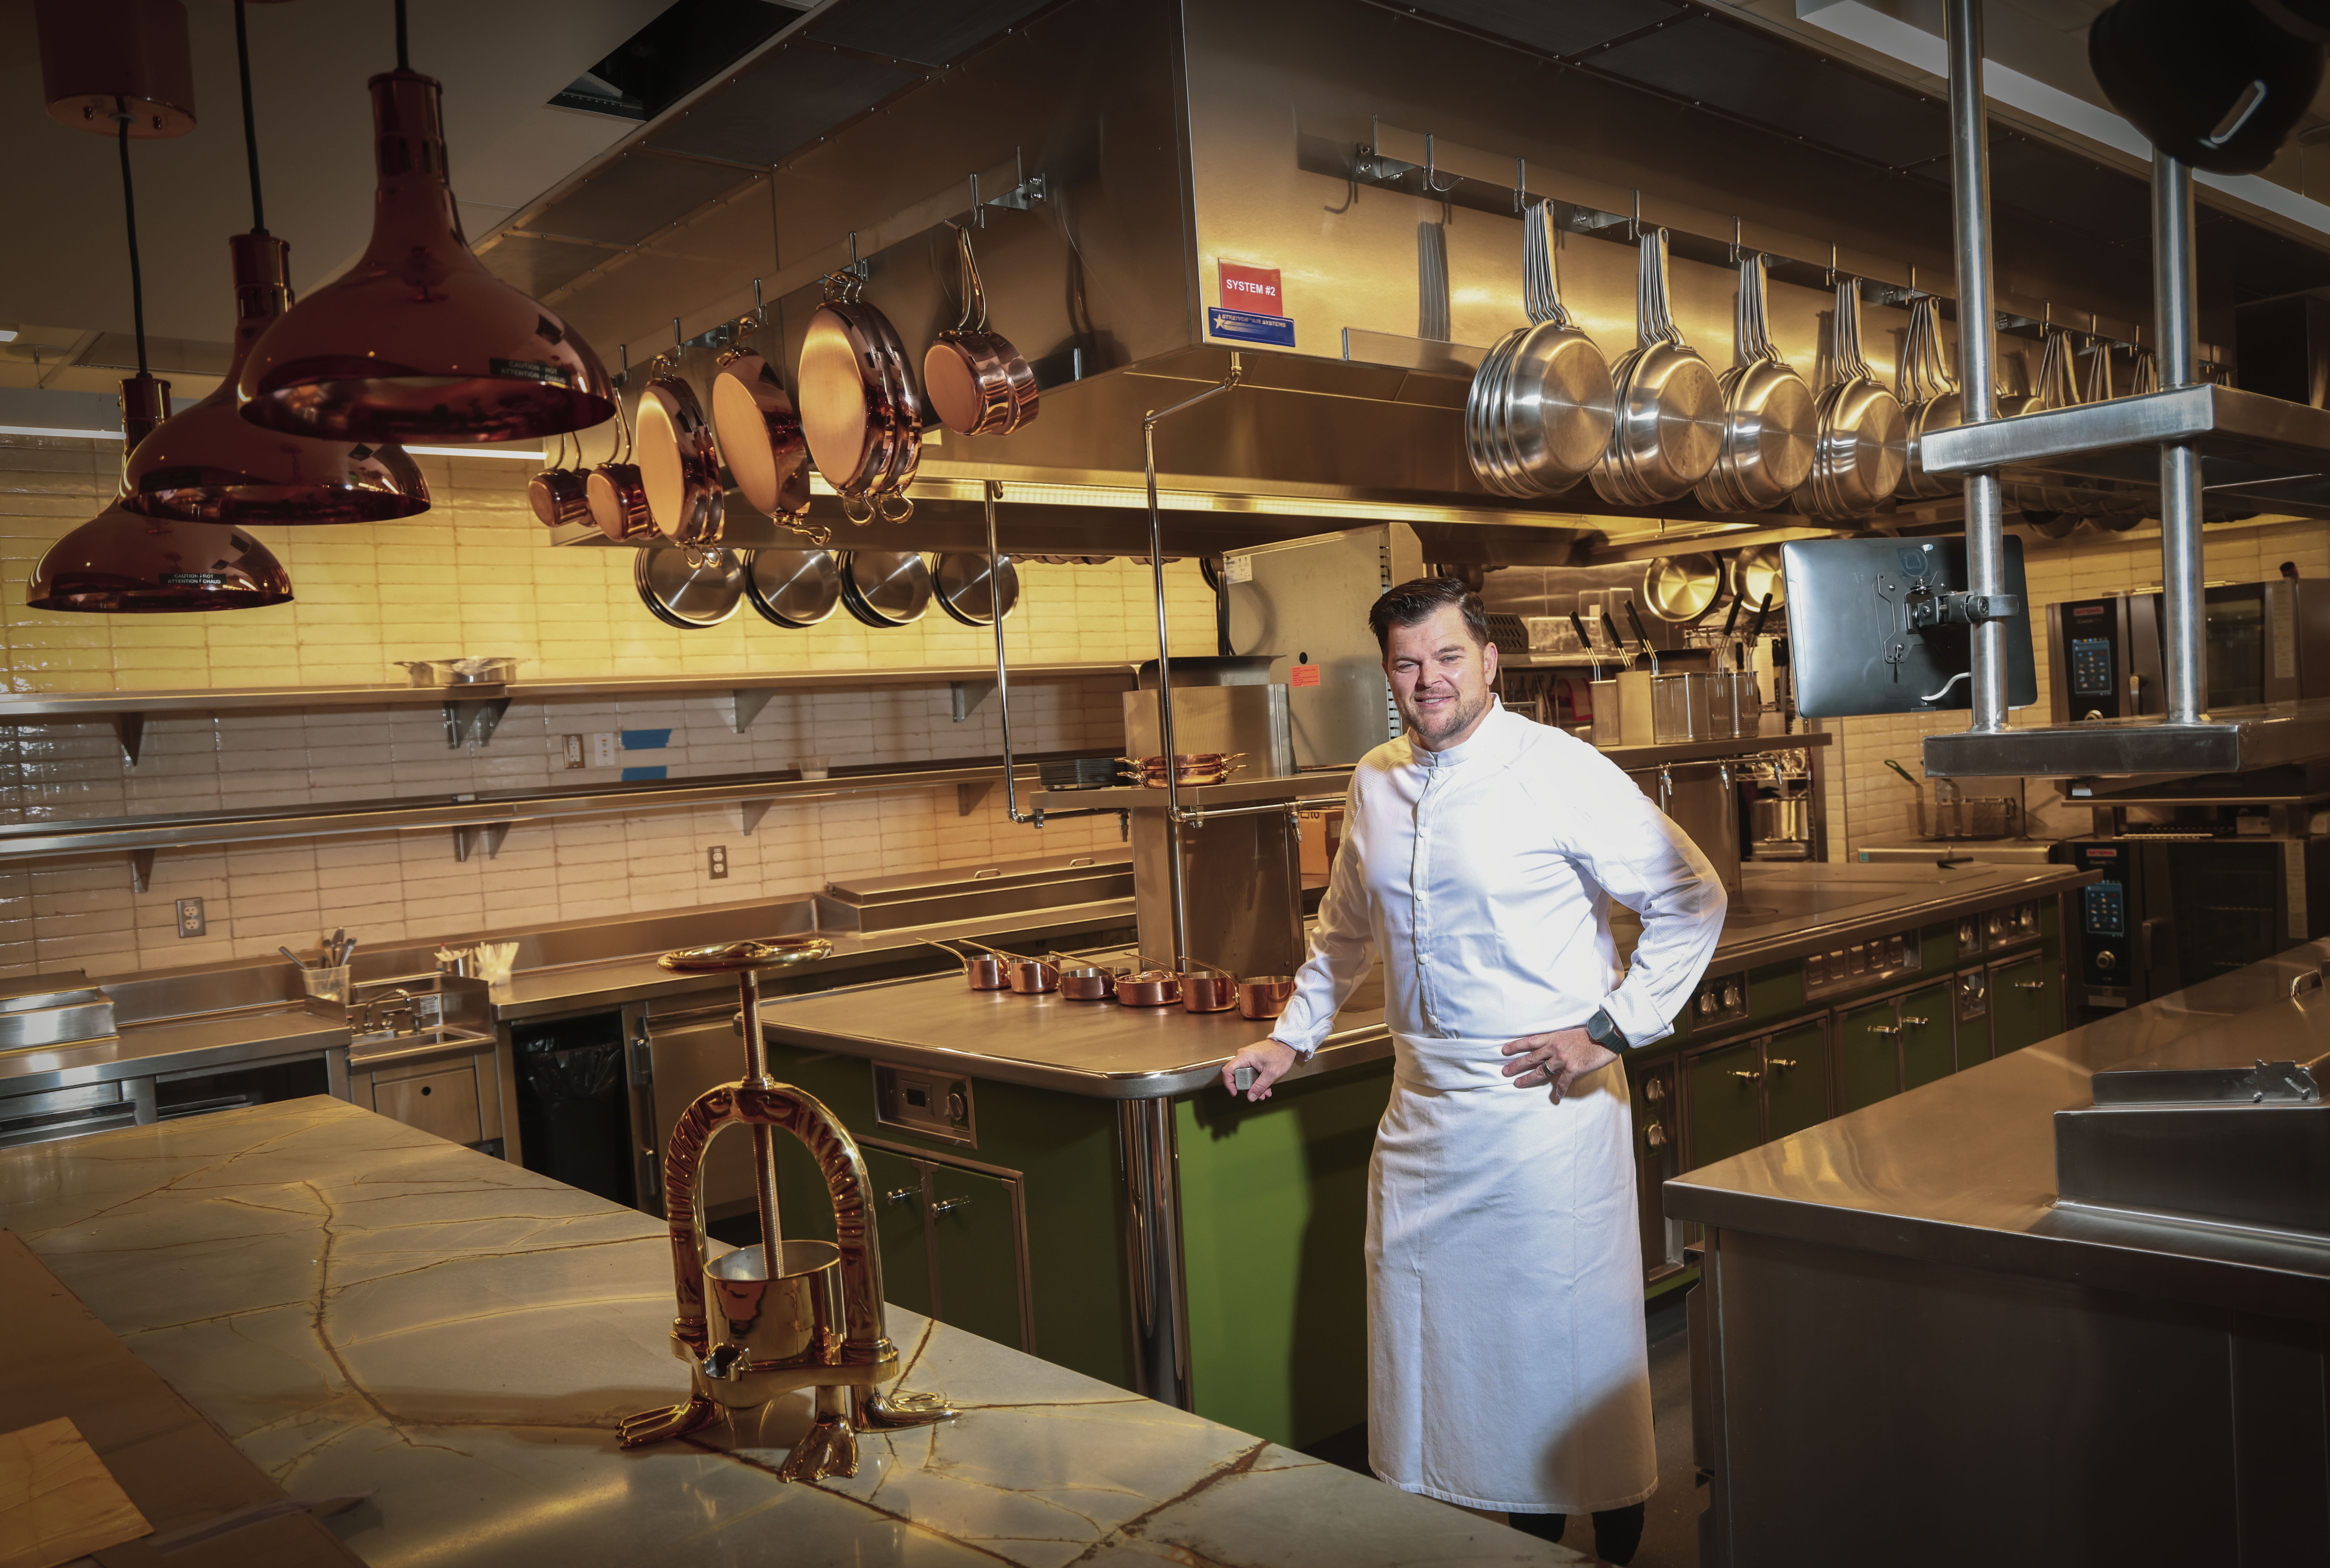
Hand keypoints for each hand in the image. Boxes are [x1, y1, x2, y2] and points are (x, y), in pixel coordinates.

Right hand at [1222, 1039, 1299, 1101]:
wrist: (1287, 1044)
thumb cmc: (1281, 1054)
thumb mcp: (1271, 1073)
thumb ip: (1260, 1086)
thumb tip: (1251, 1097)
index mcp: (1244, 1057)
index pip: (1227, 1071)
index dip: (1229, 1084)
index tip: (1235, 1092)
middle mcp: (1243, 1056)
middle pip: (1237, 1076)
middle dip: (1247, 1088)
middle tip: (1256, 1095)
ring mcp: (1247, 1058)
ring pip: (1245, 1076)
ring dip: (1254, 1086)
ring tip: (1265, 1093)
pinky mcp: (1252, 1060)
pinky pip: (1250, 1073)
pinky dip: (1257, 1081)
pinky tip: (1266, 1087)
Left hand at [1500, 1026, 1615, 1103]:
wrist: (1606, 1037)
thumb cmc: (1590, 1034)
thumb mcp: (1569, 1033)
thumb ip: (1558, 1041)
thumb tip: (1550, 1048)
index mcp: (1553, 1038)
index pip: (1530, 1041)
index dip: (1516, 1046)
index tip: (1504, 1050)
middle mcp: (1555, 1048)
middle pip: (1531, 1058)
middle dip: (1516, 1065)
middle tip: (1504, 1071)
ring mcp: (1563, 1059)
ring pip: (1541, 1071)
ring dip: (1528, 1078)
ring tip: (1517, 1084)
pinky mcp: (1573, 1069)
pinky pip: (1562, 1083)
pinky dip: (1559, 1091)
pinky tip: (1556, 1098)